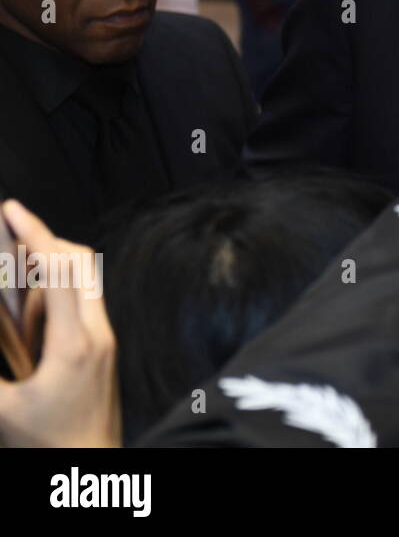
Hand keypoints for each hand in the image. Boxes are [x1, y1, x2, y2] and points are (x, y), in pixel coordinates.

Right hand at [0, 200, 120, 446]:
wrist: (91, 470)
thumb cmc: (48, 447)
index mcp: (73, 344)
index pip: (56, 271)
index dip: (34, 234)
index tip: (12, 210)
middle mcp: (98, 336)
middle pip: (80, 265)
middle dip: (45, 241)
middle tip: (10, 234)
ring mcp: (106, 342)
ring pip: (85, 283)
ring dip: (50, 270)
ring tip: (12, 282)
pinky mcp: (104, 352)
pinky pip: (84, 307)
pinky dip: (57, 296)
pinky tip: (29, 315)